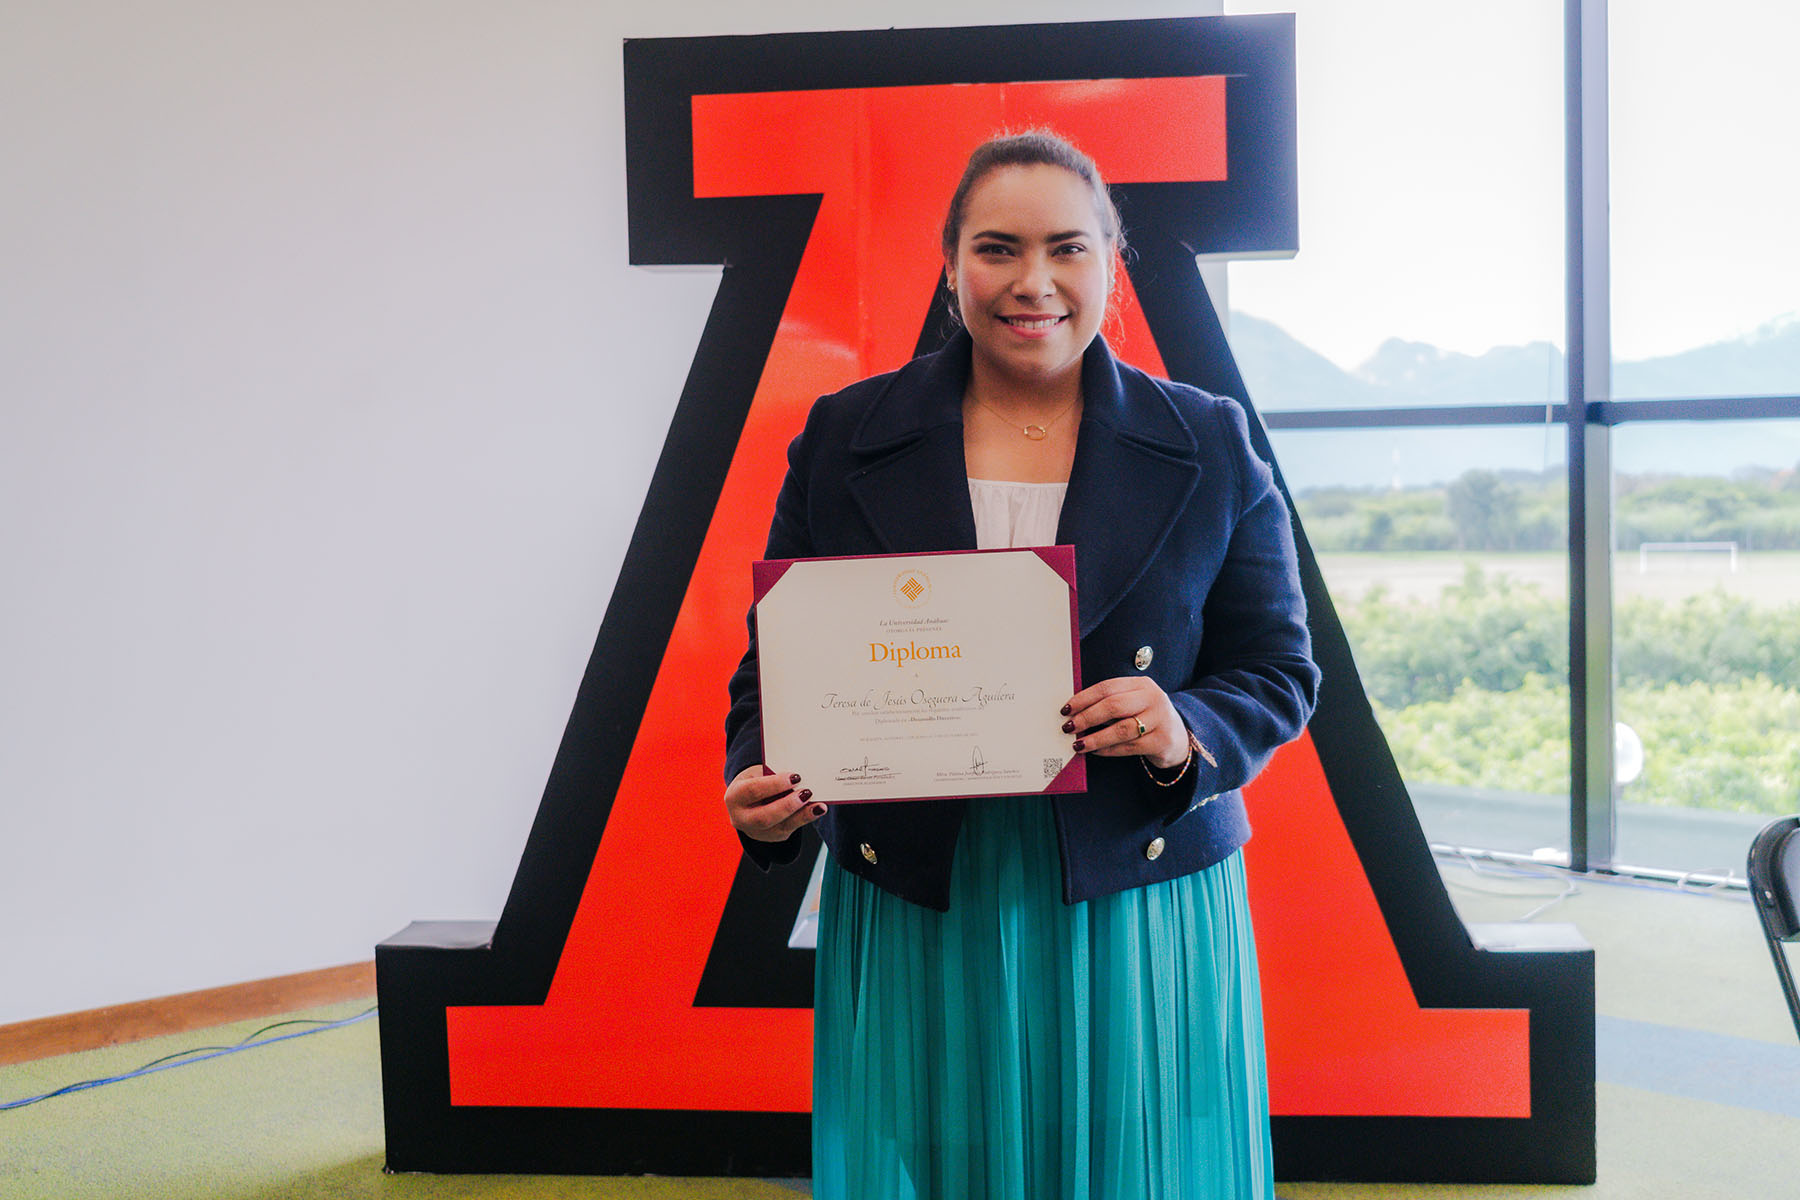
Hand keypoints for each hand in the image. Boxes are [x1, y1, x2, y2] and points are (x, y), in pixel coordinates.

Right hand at [725, 765, 826, 842]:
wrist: (748, 799)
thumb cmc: (756, 780)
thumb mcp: (758, 774)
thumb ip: (773, 776)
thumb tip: (800, 779)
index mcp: (734, 797)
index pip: (753, 791)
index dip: (774, 784)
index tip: (795, 776)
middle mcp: (741, 818)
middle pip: (765, 817)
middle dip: (788, 805)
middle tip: (807, 793)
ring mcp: (755, 832)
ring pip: (780, 828)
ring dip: (802, 816)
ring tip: (819, 806)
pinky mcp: (770, 837)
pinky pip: (789, 830)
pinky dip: (804, 819)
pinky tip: (816, 811)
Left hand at [1063, 677, 1188, 768]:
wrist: (1178, 737)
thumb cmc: (1146, 717)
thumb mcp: (1133, 702)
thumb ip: (1110, 702)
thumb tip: (1075, 712)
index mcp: (1142, 684)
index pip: (1108, 687)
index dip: (1084, 698)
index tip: (1066, 709)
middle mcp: (1153, 699)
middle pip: (1113, 706)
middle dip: (1087, 717)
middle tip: (1069, 727)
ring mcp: (1159, 720)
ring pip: (1121, 729)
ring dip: (1095, 738)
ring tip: (1078, 744)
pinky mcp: (1161, 741)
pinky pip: (1128, 747)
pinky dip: (1108, 750)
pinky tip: (1095, 751)